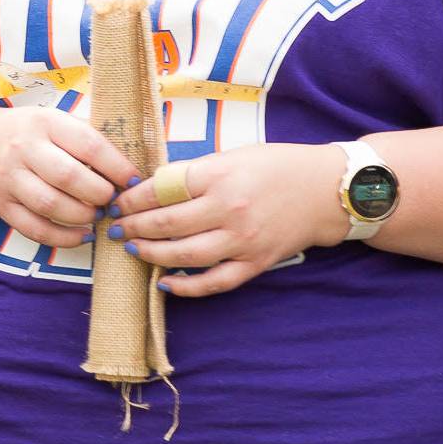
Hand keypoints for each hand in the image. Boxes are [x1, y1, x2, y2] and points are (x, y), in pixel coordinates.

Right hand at [0, 107, 139, 250]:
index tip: (132, 180)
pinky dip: (62, 238)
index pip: (88, 144)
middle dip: (99, 194)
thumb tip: (132, 168)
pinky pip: (34, 229)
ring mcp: (9, 178)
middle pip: (68, 177)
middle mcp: (23, 148)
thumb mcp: (57, 122)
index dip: (116, 166)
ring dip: (82, 217)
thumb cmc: (32, 134)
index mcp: (45, 122)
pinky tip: (82, 236)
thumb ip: (89, 139)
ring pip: (50, 205)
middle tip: (113, 201)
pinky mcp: (2, 205)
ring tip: (97, 216)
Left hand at [106, 143, 346, 296]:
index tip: (116, 202)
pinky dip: (187, 287)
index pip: (162, 189)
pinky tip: (164, 283)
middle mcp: (230, 209)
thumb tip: (151, 188)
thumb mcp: (233, 156)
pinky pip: (215, 282)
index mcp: (220, 175)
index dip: (132, 198)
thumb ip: (195, 173)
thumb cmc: (277, 166)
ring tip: (132, 249)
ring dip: (151, 254)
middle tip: (115, 229)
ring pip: (185, 255)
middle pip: (167, 224)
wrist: (328, 190)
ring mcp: (243, 240)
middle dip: (133, 228)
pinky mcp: (256, 263)